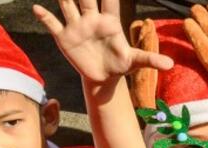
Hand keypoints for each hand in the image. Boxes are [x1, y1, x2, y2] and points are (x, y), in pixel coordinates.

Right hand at [34, 0, 172, 84]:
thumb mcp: (136, 62)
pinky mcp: (65, 38)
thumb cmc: (120, 65)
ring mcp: (77, 27)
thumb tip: (171, 64)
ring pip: (68, 5)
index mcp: (110, 22)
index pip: (110, 0)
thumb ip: (151, 59)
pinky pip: (53, 24)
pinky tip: (36, 8)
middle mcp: (91, 19)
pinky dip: (44, 17)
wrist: (103, 78)